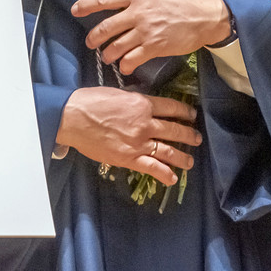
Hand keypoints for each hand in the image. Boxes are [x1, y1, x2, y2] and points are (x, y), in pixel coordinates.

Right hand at [54, 86, 200, 186]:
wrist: (73, 118)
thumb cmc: (90, 101)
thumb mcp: (118, 93)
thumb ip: (134, 99)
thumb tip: (142, 103)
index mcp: (142, 104)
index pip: (171, 107)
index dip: (185, 112)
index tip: (191, 115)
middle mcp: (145, 123)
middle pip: (174, 129)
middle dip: (188, 134)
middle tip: (196, 138)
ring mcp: (138, 142)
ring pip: (168, 150)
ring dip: (182, 156)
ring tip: (190, 161)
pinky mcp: (129, 158)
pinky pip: (152, 168)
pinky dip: (165, 174)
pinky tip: (172, 178)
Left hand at [73, 0, 231, 74]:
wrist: (210, 15)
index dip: (87, 4)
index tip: (75, 9)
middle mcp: (138, 12)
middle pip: (106, 27)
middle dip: (94, 37)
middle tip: (90, 42)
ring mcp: (146, 31)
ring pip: (116, 45)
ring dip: (107, 53)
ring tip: (106, 57)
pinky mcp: (155, 47)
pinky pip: (132, 59)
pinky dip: (124, 65)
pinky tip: (123, 67)